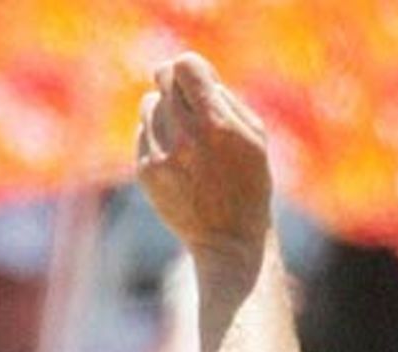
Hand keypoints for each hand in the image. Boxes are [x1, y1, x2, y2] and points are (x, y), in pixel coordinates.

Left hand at [136, 53, 272, 266]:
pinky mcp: (146, 172)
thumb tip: (189, 73)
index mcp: (216, 124)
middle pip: (163, 79)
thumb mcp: (254, 137)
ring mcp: (161, 155)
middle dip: (178, 89)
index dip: (192, 70)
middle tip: (193, 112)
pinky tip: (178, 163)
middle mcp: (185, 137)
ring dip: (166, 114)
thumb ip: (223, 97)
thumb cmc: (249, 184)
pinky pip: (143, 133)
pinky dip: (158, 140)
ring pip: (150, 104)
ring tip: (187, 141)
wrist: (229, 241)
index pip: (184, 65)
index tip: (199, 86)